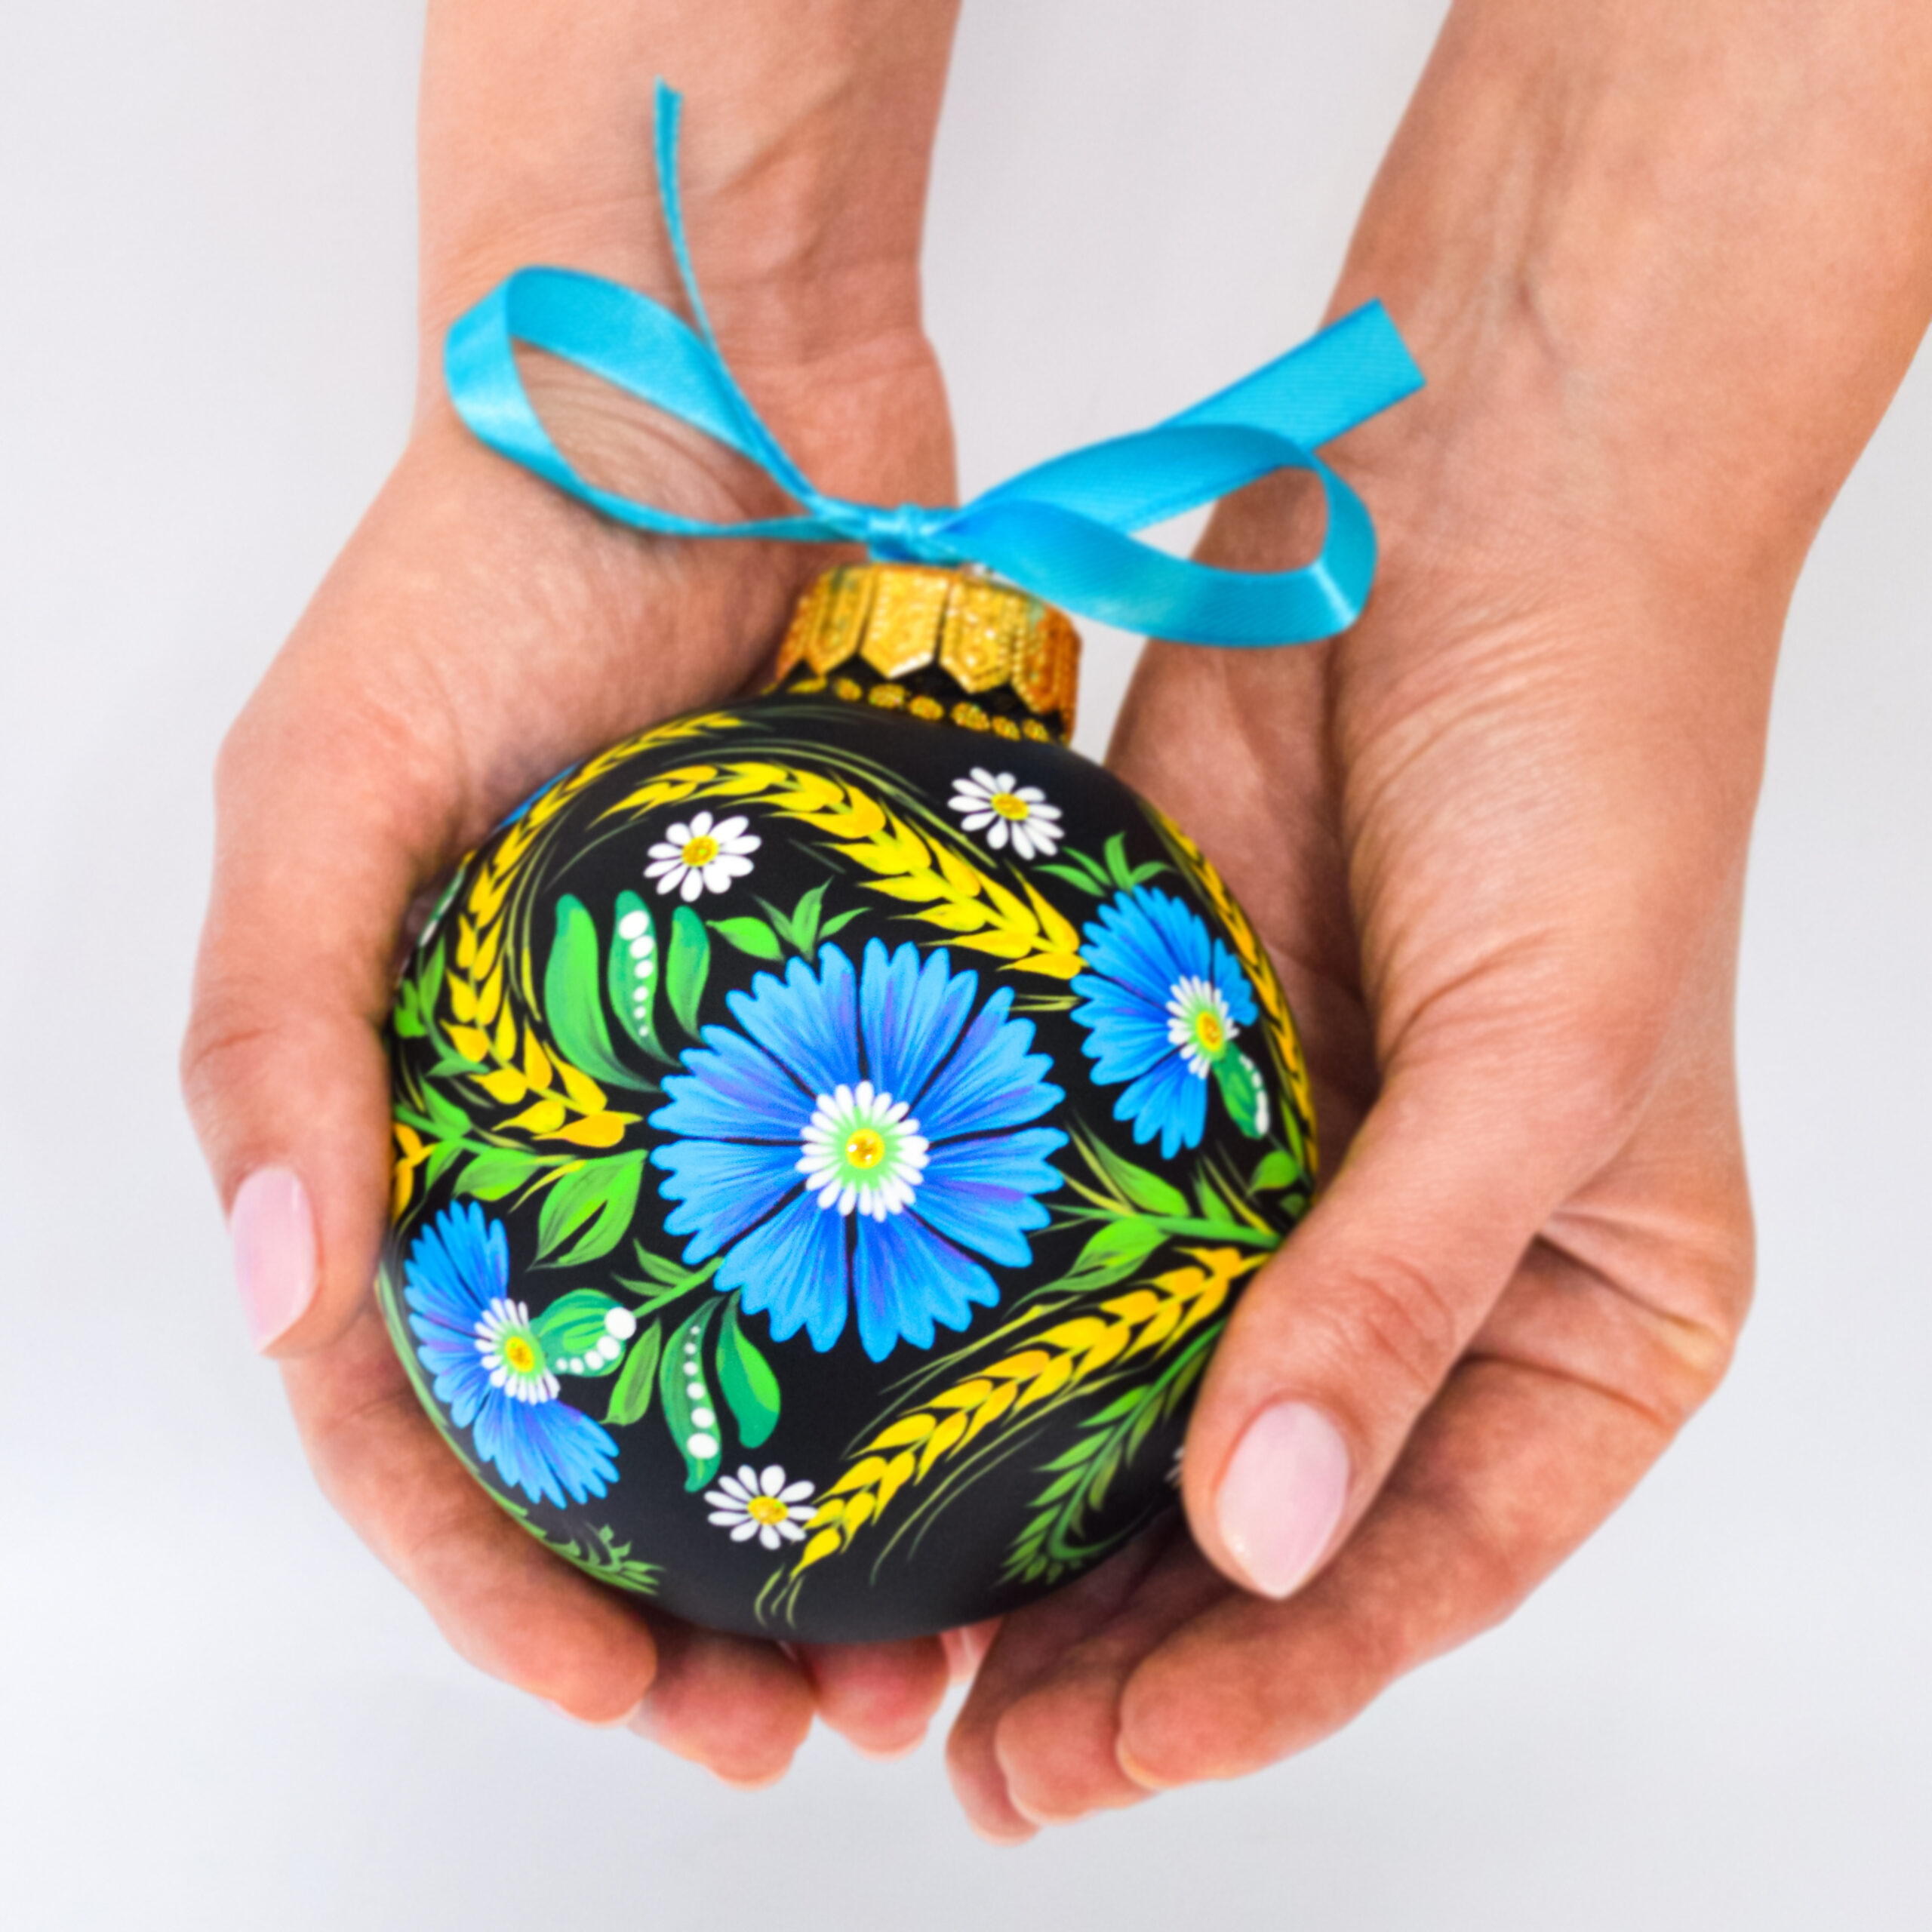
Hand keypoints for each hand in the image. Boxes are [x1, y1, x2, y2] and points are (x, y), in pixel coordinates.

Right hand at [182, 0, 974, 1783]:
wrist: (701, 400)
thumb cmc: (486, 571)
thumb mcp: (323, 783)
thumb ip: (275, 1032)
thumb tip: (286, 1300)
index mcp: (411, 1117)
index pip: (421, 1416)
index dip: (493, 1584)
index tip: (612, 1692)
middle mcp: (569, 1134)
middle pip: (615, 1439)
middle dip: (685, 1615)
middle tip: (801, 1729)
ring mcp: (723, 1094)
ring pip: (775, 1372)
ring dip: (837, 1534)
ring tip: (928, 1655)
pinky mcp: (864, 1023)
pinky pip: (903, 1225)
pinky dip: (942, 1354)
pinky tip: (1021, 1449)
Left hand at [945, 0, 1931, 1835]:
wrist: (1471, 524)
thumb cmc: (1591, 775)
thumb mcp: (1545, 1060)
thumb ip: (1400, 1294)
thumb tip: (1278, 1534)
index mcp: (1580, 1310)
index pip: (1423, 1559)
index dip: (1271, 1690)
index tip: (1106, 1768)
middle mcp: (1421, 1266)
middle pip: (1264, 1517)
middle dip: (1127, 1648)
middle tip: (968, 1753)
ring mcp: (1276, 1177)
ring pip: (1143, 1407)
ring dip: (1033, 1522)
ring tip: (890, 1641)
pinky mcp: (1164, 1077)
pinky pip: (1066, 1249)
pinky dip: (987, 1343)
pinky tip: (880, 1416)